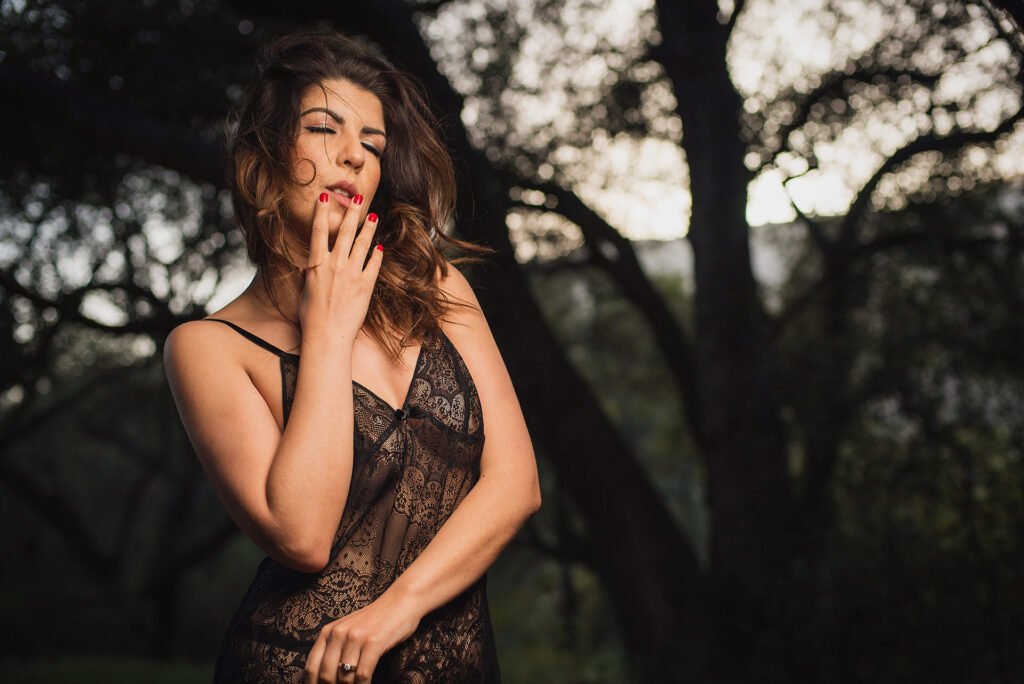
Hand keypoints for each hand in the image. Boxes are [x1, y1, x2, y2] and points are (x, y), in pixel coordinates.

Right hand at [299, 192, 382, 345]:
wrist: (327, 336)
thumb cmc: (311, 317)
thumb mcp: (304, 292)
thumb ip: (307, 276)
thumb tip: (305, 269)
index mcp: (316, 264)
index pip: (319, 231)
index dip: (322, 212)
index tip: (325, 196)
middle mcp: (335, 264)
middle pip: (345, 232)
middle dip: (352, 212)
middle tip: (358, 197)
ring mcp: (352, 273)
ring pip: (363, 244)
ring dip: (369, 228)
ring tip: (374, 216)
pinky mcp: (366, 285)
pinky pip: (374, 264)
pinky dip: (377, 254)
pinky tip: (380, 247)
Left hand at [303, 588, 420, 682]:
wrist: (401, 601)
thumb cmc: (376, 620)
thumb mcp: (349, 631)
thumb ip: (335, 649)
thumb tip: (326, 678)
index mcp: (328, 632)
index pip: (311, 668)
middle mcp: (338, 634)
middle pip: (326, 676)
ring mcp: (356, 637)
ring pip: (344, 678)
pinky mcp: (373, 642)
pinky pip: (362, 674)